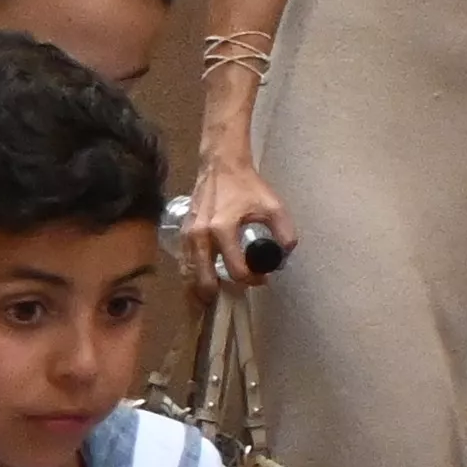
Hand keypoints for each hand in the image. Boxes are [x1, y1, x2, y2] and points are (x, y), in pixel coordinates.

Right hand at [183, 138, 286, 295]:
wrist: (220, 167)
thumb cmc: (246, 186)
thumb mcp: (273, 206)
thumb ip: (284, 232)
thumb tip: (284, 256)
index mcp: (222, 228)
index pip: (236, 269)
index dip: (253, 279)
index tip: (263, 277)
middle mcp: (200, 236)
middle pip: (204, 280)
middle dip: (221, 293)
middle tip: (236, 294)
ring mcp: (187, 237)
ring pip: (189, 276)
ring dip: (202, 290)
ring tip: (215, 299)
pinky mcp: (182, 236)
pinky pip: (184, 265)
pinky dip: (192, 278)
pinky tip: (201, 284)